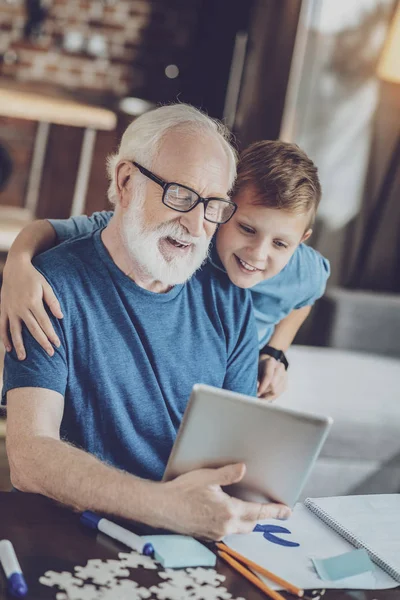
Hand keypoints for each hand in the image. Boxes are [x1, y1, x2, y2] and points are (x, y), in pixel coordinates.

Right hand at [0, 256, 62, 359]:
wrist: (15, 267)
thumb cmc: (34, 278)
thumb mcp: (46, 286)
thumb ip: (53, 301)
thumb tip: (60, 317)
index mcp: (33, 302)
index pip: (44, 323)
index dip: (51, 335)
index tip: (57, 344)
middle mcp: (21, 308)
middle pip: (33, 329)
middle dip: (42, 343)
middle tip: (50, 354)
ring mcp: (10, 310)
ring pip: (15, 331)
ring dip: (19, 345)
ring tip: (23, 358)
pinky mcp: (3, 309)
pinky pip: (2, 326)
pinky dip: (4, 338)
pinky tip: (9, 349)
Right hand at [160, 463, 290, 539]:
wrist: (161, 507)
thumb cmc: (182, 491)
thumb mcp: (207, 477)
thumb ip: (228, 474)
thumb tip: (244, 469)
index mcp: (229, 511)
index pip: (258, 512)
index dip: (274, 511)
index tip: (286, 511)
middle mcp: (225, 526)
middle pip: (251, 524)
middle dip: (261, 517)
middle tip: (271, 509)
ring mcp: (215, 533)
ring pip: (239, 529)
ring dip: (246, 520)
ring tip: (249, 509)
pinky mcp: (207, 534)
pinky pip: (226, 531)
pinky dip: (232, 523)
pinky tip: (226, 513)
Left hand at [257, 355, 287, 400]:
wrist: (265, 364)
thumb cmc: (258, 367)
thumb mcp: (254, 370)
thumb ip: (255, 378)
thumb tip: (257, 386)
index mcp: (271, 362)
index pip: (268, 376)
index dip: (263, 386)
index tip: (258, 392)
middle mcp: (279, 367)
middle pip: (273, 385)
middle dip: (264, 391)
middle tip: (257, 394)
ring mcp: (284, 375)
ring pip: (276, 391)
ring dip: (267, 395)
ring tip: (260, 395)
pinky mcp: (286, 383)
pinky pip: (278, 394)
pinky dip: (270, 397)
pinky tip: (264, 395)